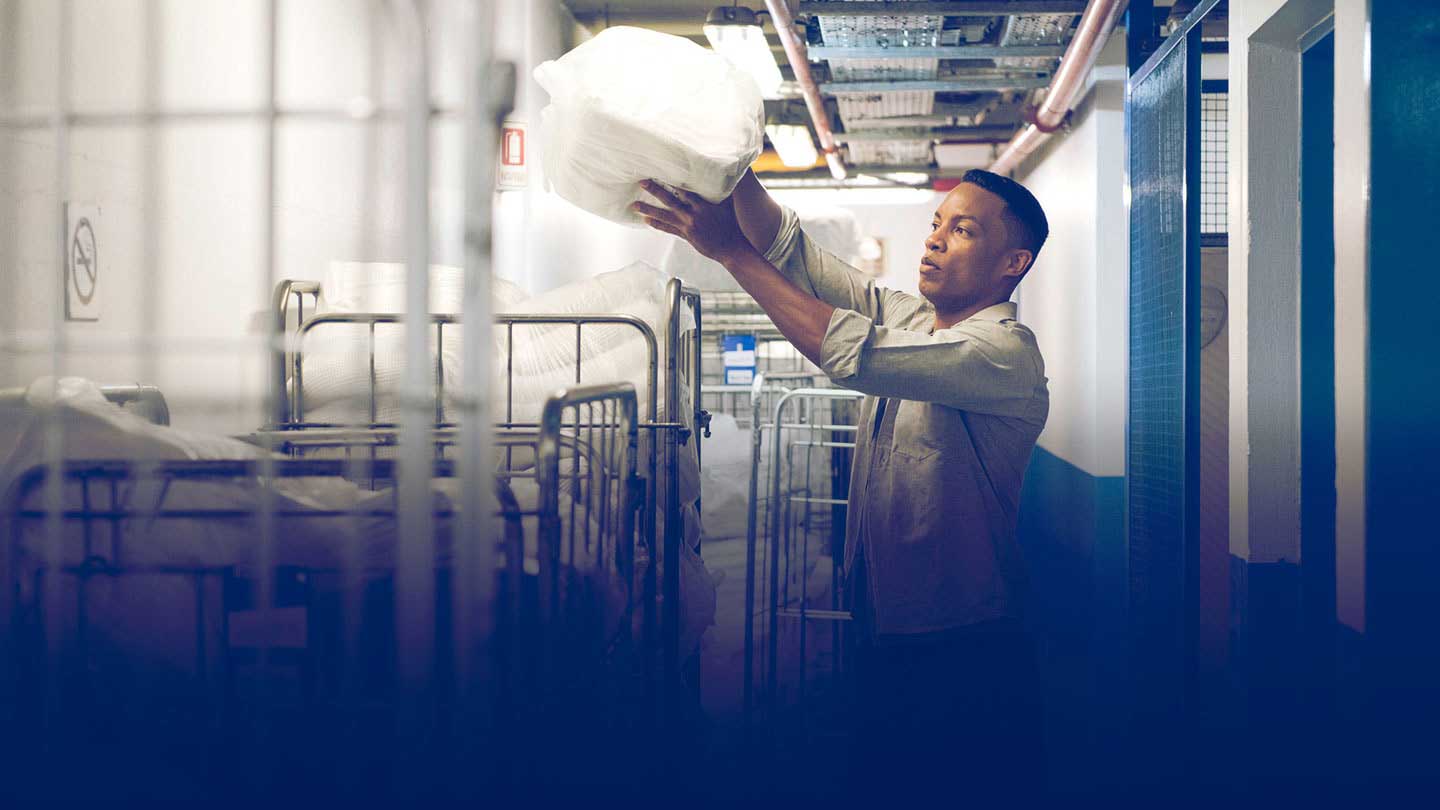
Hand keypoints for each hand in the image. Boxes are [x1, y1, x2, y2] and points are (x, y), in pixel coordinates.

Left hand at [631, 180, 754, 266]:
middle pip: (669, 200)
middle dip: (654, 190)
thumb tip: (723, 175)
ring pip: (664, 216)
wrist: (731, 248)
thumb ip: (722, 191)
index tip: (661, 171)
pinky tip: (646, 220)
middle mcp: (692, 215)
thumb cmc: (732, 225)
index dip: (671, 181)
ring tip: (634, 205)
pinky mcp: (686, 236)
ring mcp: (687, 226)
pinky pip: (668, 229)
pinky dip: (657, 224)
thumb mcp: (728, 205)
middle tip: (642, 182)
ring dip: (648, 210)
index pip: (684, 190)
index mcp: (703, 205)